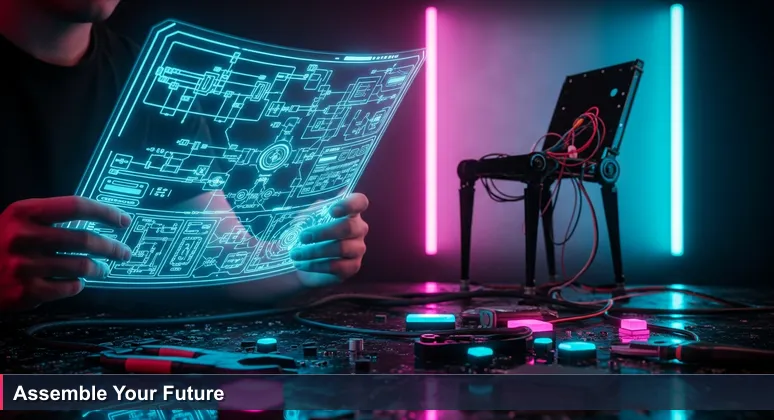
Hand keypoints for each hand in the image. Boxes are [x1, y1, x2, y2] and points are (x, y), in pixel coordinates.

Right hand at [0, 196, 131, 310]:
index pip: (76, 206)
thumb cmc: (0, 245)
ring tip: (103, 269)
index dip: (106, 212)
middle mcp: (23, 237)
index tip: (124, 220)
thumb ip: (51, 218)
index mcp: (23, 213)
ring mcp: (24, 266)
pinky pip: (69, 288)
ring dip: (99, 268)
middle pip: (84, 239)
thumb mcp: (17, 221)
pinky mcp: (25, 292)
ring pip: (81, 266)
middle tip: (123, 252)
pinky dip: (78, 285)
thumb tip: (100, 220)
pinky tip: (77, 283)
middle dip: (112, 247)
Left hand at [289, 193, 368, 286]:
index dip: (349, 205)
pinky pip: (337, 266)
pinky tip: (302, 264)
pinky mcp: (352, 267)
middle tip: (303, 237)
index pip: (360, 202)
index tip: (331, 211)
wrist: (307, 260)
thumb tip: (309, 210)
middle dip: (323, 232)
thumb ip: (311, 212)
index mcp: (349, 212)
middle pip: (349, 227)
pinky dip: (316, 265)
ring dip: (315, 251)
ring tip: (296, 254)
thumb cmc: (310, 234)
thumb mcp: (308, 218)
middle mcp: (358, 229)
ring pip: (342, 248)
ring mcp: (358, 248)